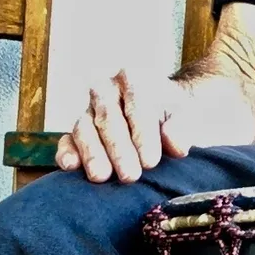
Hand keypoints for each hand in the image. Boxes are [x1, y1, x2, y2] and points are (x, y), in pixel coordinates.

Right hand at [55, 70, 194, 183]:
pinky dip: (67, 152)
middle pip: (109, 118)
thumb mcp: (186, 117)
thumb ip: (182, 127)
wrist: (164, 116)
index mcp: (134, 78)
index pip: (137, 105)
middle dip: (119, 149)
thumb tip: (174, 143)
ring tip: (101, 176)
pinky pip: (68, 139)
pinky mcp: (78, 129)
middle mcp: (106, 89)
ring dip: (93, 154)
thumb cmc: (174, 116)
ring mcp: (88, 109)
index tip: (151, 162)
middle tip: (129, 176)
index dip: (143, 135)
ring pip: (85, 128)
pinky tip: (69, 166)